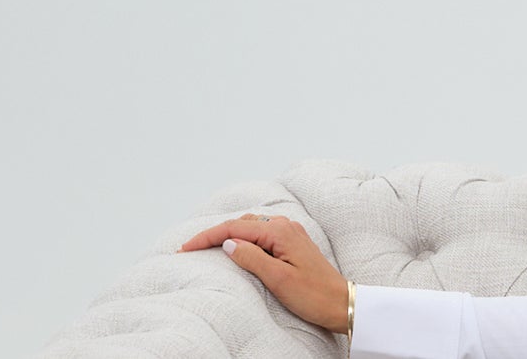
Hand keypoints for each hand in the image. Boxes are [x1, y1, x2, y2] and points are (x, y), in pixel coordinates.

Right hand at [177, 213, 353, 333]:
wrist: (341, 303)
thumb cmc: (313, 295)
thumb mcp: (278, 279)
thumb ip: (251, 258)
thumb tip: (228, 244)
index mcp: (280, 232)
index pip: (234, 228)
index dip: (207, 237)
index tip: (185, 248)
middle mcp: (285, 226)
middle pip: (240, 223)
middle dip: (214, 233)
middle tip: (190, 248)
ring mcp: (291, 233)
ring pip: (251, 227)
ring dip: (228, 234)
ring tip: (207, 246)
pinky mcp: (293, 243)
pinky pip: (262, 234)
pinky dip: (244, 238)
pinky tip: (235, 247)